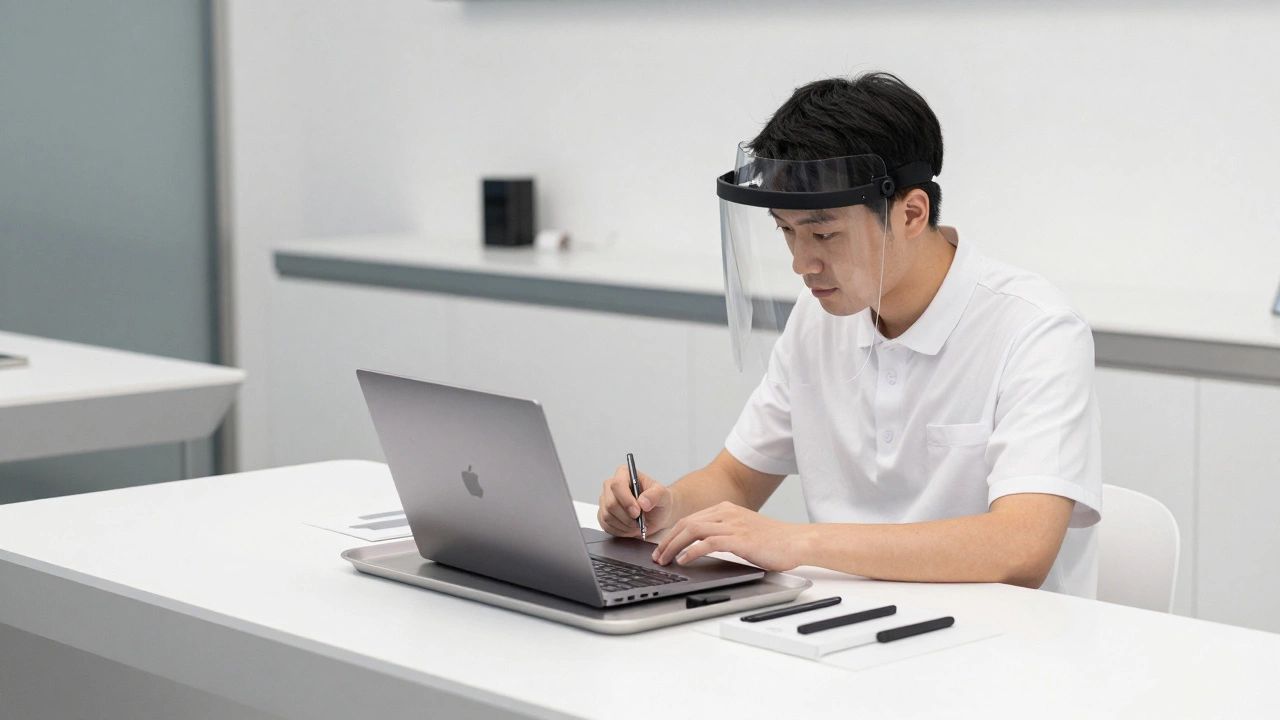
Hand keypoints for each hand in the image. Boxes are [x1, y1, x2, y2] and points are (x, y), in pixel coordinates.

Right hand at [596, 465, 673, 537]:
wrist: (656, 515)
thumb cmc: (658, 501)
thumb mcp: (663, 495)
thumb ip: (655, 495)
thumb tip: (643, 501)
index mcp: (624, 474)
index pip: (617, 484)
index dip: (626, 500)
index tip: (637, 511)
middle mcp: (610, 485)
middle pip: (610, 503)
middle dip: (626, 517)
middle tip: (639, 521)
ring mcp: (605, 500)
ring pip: (608, 516)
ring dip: (625, 525)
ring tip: (637, 524)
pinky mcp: (602, 515)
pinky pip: (606, 526)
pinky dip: (620, 530)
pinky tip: (630, 527)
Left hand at [651, 502, 806, 571]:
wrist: (797, 541)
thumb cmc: (773, 540)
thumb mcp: (744, 531)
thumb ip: (724, 533)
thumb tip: (701, 547)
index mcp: (726, 509)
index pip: (690, 519)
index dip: (672, 534)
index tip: (662, 547)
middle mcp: (727, 513)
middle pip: (687, 523)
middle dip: (667, 540)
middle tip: (657, 556)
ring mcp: (733, 525)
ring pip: (693, 531)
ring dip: (674, 546)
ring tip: (664, 560)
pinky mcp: (739, 539)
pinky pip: (708, 543)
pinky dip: (692, 551)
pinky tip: (684, 560)